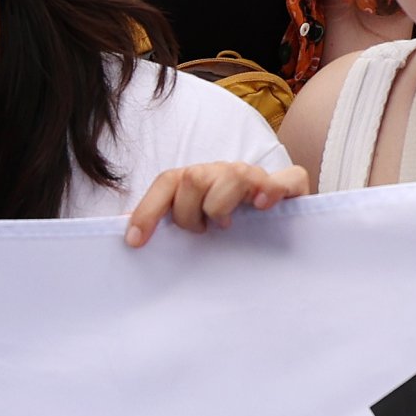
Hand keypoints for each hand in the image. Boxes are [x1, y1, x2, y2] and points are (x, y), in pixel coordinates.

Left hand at [121, 157, 312, 244]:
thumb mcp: (192, 224)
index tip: (136, 242)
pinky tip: (262, 207)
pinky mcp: (291, 187)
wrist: (280, 225)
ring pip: (233, 175)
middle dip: (189, 213)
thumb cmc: (228, 227)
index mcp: (199, 180)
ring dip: (221, 205)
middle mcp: (225, 173)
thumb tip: (125, 231)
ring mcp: (257, 178)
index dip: (148, 210)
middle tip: (200, 232)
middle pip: (195, 178)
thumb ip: (164, 222)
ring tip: (225, 225)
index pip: (167, 182)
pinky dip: (274, 189)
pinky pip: (287, 178)